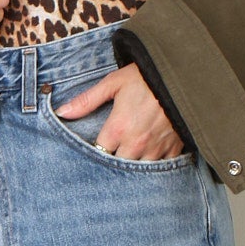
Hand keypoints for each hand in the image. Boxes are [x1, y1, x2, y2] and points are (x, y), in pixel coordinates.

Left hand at [53, 62, 185, 159]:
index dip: (96, 151)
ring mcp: (156, 148)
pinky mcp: (174, 148)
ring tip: (131, 156)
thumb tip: (62, 112)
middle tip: (113, 153)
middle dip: (114, 160)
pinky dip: (156, 165)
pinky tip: (152, 157)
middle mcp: (136, 143)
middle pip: (118, 165)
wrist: (182, 75)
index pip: (99, 153)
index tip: (98, 146)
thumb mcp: (113, 83)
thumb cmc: (145, 77)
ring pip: (139, 170)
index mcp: (118, 128)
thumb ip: (86, 100)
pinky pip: (162, 168)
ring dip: (134, 164)